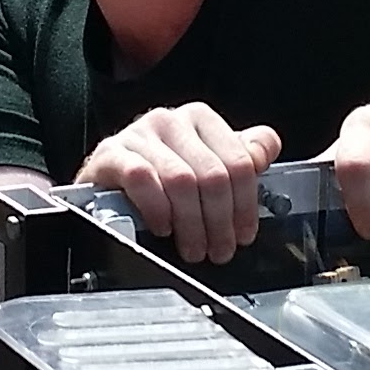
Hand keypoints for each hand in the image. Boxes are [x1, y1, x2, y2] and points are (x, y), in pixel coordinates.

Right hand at [78, 104, 283, 264]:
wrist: (105, 182)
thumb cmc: (159, 176)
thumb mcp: (204, 164)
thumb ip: (239, 158)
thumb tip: (264, 154)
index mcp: (201, 119)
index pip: (240, 160)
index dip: (247, 204)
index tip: (244, 233)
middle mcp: (172, 120)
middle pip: (213, 174)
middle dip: (220, 221)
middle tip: (219, 250)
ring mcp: (140, 134)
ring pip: (181, 181)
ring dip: (192, 224)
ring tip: (194, 249)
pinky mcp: (111, 153)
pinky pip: (142, 180)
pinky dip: (157, 209)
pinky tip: (163, 228)